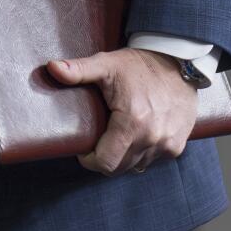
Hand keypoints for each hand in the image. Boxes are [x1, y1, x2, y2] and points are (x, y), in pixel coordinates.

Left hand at [46, 48, 200, 176]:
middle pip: (119, 168)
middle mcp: (152, 138)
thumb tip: (51, 68)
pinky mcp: (177, 145)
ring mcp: (167, 144)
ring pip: (136, 166)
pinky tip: (136, 135)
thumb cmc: (138, 64)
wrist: (178, 62)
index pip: (105, 162)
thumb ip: (78, 70)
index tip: (84, 148)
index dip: (89, 160)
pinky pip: (153, 160)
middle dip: (104, 159)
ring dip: (124, 157)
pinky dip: (141, 153)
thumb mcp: (106, 64)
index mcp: (132, 122)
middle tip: (97, 140)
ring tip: (116, 136)